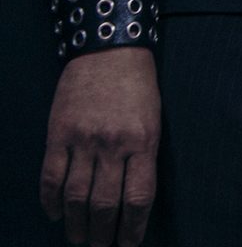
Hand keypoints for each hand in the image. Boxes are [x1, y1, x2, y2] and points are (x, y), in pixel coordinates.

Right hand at [40, 48, 161, 246]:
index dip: (132, 227)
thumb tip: (133, 198)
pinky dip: (50, 200)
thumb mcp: (153, 120)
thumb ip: (143, 156)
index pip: (138, 197)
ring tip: (78, 238)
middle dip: (103, 232)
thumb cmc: (139, 87)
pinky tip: (55, 213)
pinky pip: (51, 176)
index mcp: (143, 141)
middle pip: (105, 203)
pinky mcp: (58, 134)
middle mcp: (112, 144)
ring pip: (75, 196)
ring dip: (76, 223)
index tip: (128, 243)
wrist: (109, 51)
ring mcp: (82, 140)